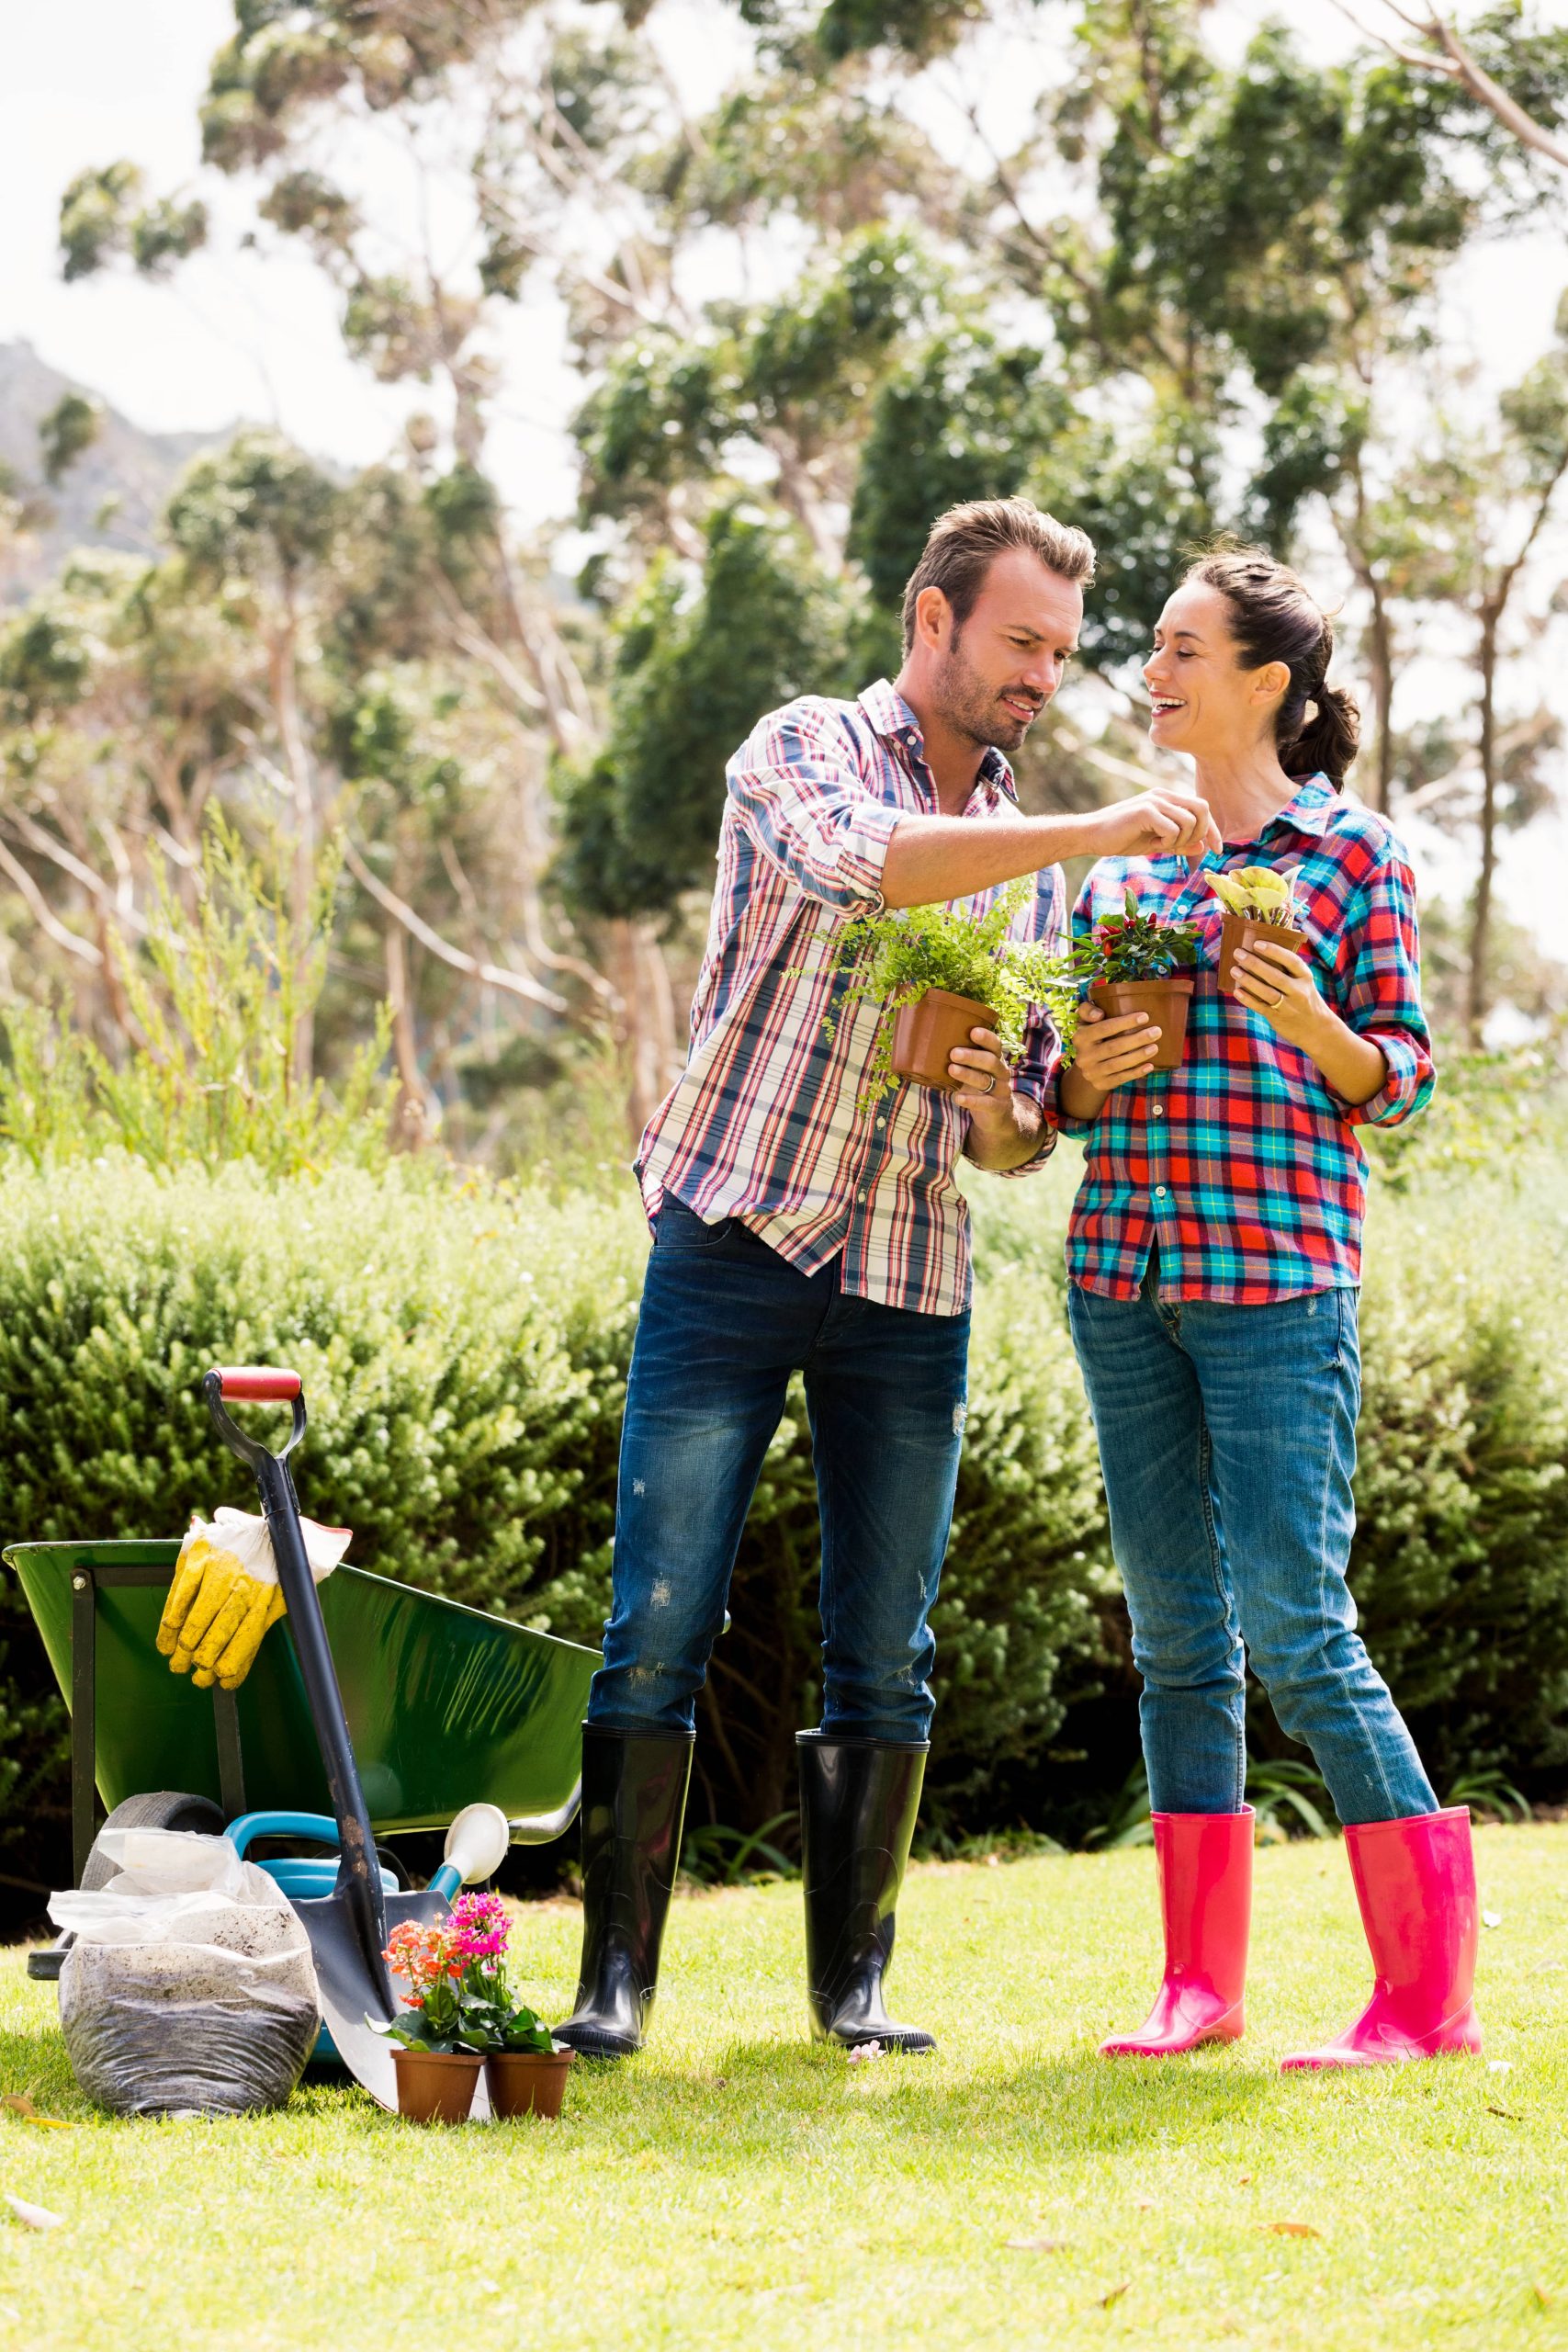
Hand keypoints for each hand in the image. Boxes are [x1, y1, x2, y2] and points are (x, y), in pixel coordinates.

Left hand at [948, 1025, 1015, 1130]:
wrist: (997, 1116)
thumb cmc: (979, 1086)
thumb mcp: (975, 1071)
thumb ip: (962, 1060)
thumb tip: (930, 1044)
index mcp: (996, 1060)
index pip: (995, 1045)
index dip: (986, 1038)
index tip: (973, 1032)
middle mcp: (1001, 1073)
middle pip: (990, 1061)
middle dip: (972, 1056)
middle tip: (954, 1053)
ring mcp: (1001, 1090)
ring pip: (985, 1080)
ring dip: (968, 1074)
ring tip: (951, 1069)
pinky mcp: (997, 1107)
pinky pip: (985, 1103)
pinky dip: (971, 1101)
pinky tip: (958, 1098)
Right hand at [1069, 1002, 1160, 1093]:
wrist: (1086, 1064)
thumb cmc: (1093, 1034)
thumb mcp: (1085, 1020)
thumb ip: (1087, 1010)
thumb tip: (1099, 1014)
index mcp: (1080, 1037)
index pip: (1104, 1028)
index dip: (1125, 1022)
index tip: (1145, 1017)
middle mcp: (1083, 1056)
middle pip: (1113, 1047)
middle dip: (1137, 1039)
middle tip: (1156, 1032)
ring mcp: (1091, 1072)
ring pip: (1117, 1065)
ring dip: (1138, 1056)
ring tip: (1155, 1047)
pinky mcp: (1100, 1084)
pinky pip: (1120, 1079)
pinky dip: (1136, 1073)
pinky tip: (1149, 1066)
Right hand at [1090, 787, 1221, 867]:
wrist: (1092, 836)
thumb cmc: (1121, 838)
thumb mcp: (1156, 843)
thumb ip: (1179, 843)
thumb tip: (1202, 847)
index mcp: (1166, 799)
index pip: (1201, 807)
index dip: (1212, 829)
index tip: (1217, 849)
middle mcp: (1163, 795)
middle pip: (1202, 807)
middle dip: (1200, 832)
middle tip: (1182, 847)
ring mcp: (1154, 801)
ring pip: (1189, 821)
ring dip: (1180, 840)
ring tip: (1161, 845)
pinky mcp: (1145, 811)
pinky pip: (1172, 829)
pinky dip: (1168, 842)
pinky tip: (1153, 844)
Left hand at [1231, 937, 1322, 1047]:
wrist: (1317, 1029)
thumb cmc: (1305, 999)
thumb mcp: (1304, 982)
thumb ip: (1288, 970)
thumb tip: (1260, 952)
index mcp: (1305, 977)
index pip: (1291, 961)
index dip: (1274, 951)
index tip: (1257, 943)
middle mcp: (1298, 991)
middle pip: (1274, 976)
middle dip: (1254, 963)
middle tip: (1238, 953)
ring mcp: (1288, 1006)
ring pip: (1266, 991)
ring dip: (1248, 980)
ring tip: (1234, 970)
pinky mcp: (1278, 1017)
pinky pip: (1260, 1006)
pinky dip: (1247, 999)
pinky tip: (1236, 990)